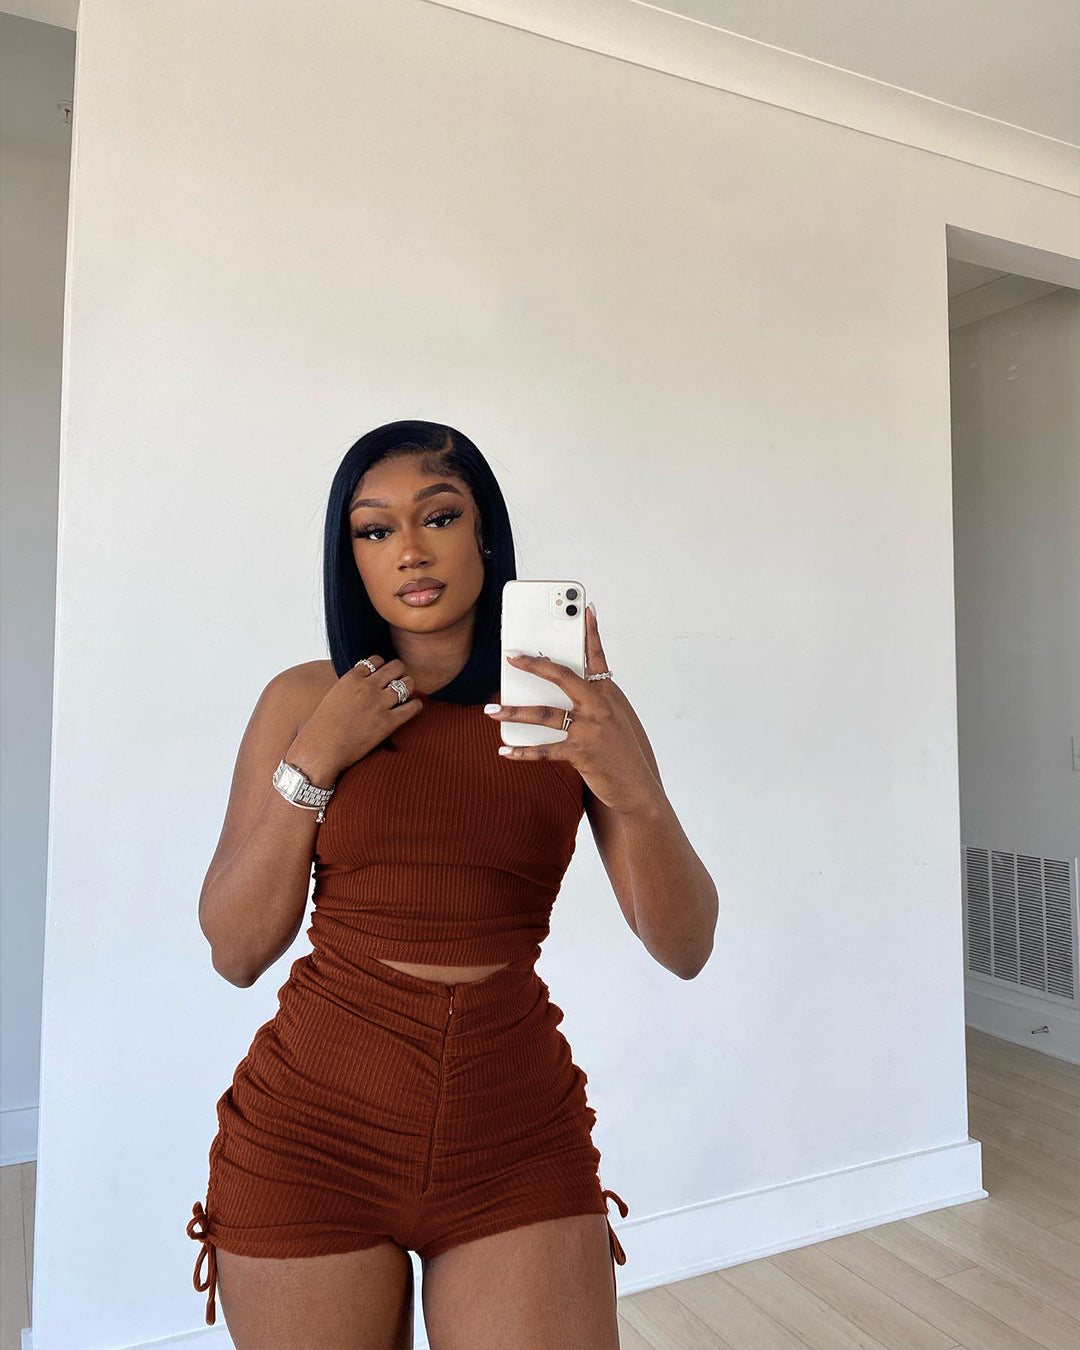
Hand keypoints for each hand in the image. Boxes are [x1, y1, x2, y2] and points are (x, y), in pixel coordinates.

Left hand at [486, 605, 658, 814]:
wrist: (637, 788)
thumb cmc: (623, 753)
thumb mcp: (615, 719)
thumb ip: (593, 702)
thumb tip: (562, 693)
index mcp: (609, 693)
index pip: (597, 657)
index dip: (591, 632)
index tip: (585, 609)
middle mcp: (600, 706)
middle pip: (562, 676)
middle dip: (533, 665)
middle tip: (511, 657)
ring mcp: (590, 729)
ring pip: (544, 714)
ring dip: (513, 712)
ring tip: (491, 710)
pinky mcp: (581, 752)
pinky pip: (544, 749)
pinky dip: (522, 751)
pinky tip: (505, 750)